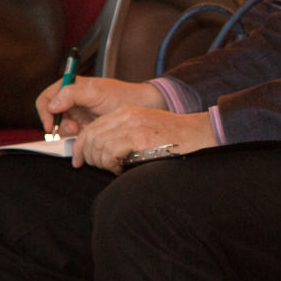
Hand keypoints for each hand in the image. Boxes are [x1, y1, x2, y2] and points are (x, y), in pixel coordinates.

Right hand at [39, 74, 165, 136]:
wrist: (141, 107)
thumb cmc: (121, 95)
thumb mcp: (95, 92)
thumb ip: (71, 94)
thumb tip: (52, 105)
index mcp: (70, 87)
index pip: (45, 99)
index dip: (45, 112)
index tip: (51, 125)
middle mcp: (71, 100)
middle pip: (52, 116)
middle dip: (61, 125)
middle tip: (74, 129)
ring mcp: (79, 114)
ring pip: (63, 128)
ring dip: (71, 132)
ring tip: (84, 130)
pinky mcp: (86, 125)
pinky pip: (75, 135)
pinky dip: (80, 137)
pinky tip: (90, 133)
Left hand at [71, 106, 215, 172]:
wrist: (200, 135)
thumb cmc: (177, 139)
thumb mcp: (146, 129)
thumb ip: (124, 135)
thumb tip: (101, 152)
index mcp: (126, 111)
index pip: (92, 128)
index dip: (81, 146)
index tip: (80, 161)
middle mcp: (127, 115)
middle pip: (90, 136)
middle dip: (87, 156)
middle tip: (98, 167)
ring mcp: (133, 125)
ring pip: (97, 144)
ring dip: (100, 161)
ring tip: (113, 167)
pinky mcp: (140, 137)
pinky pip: (109, 151)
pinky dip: (110, 163)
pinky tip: (120, 168)